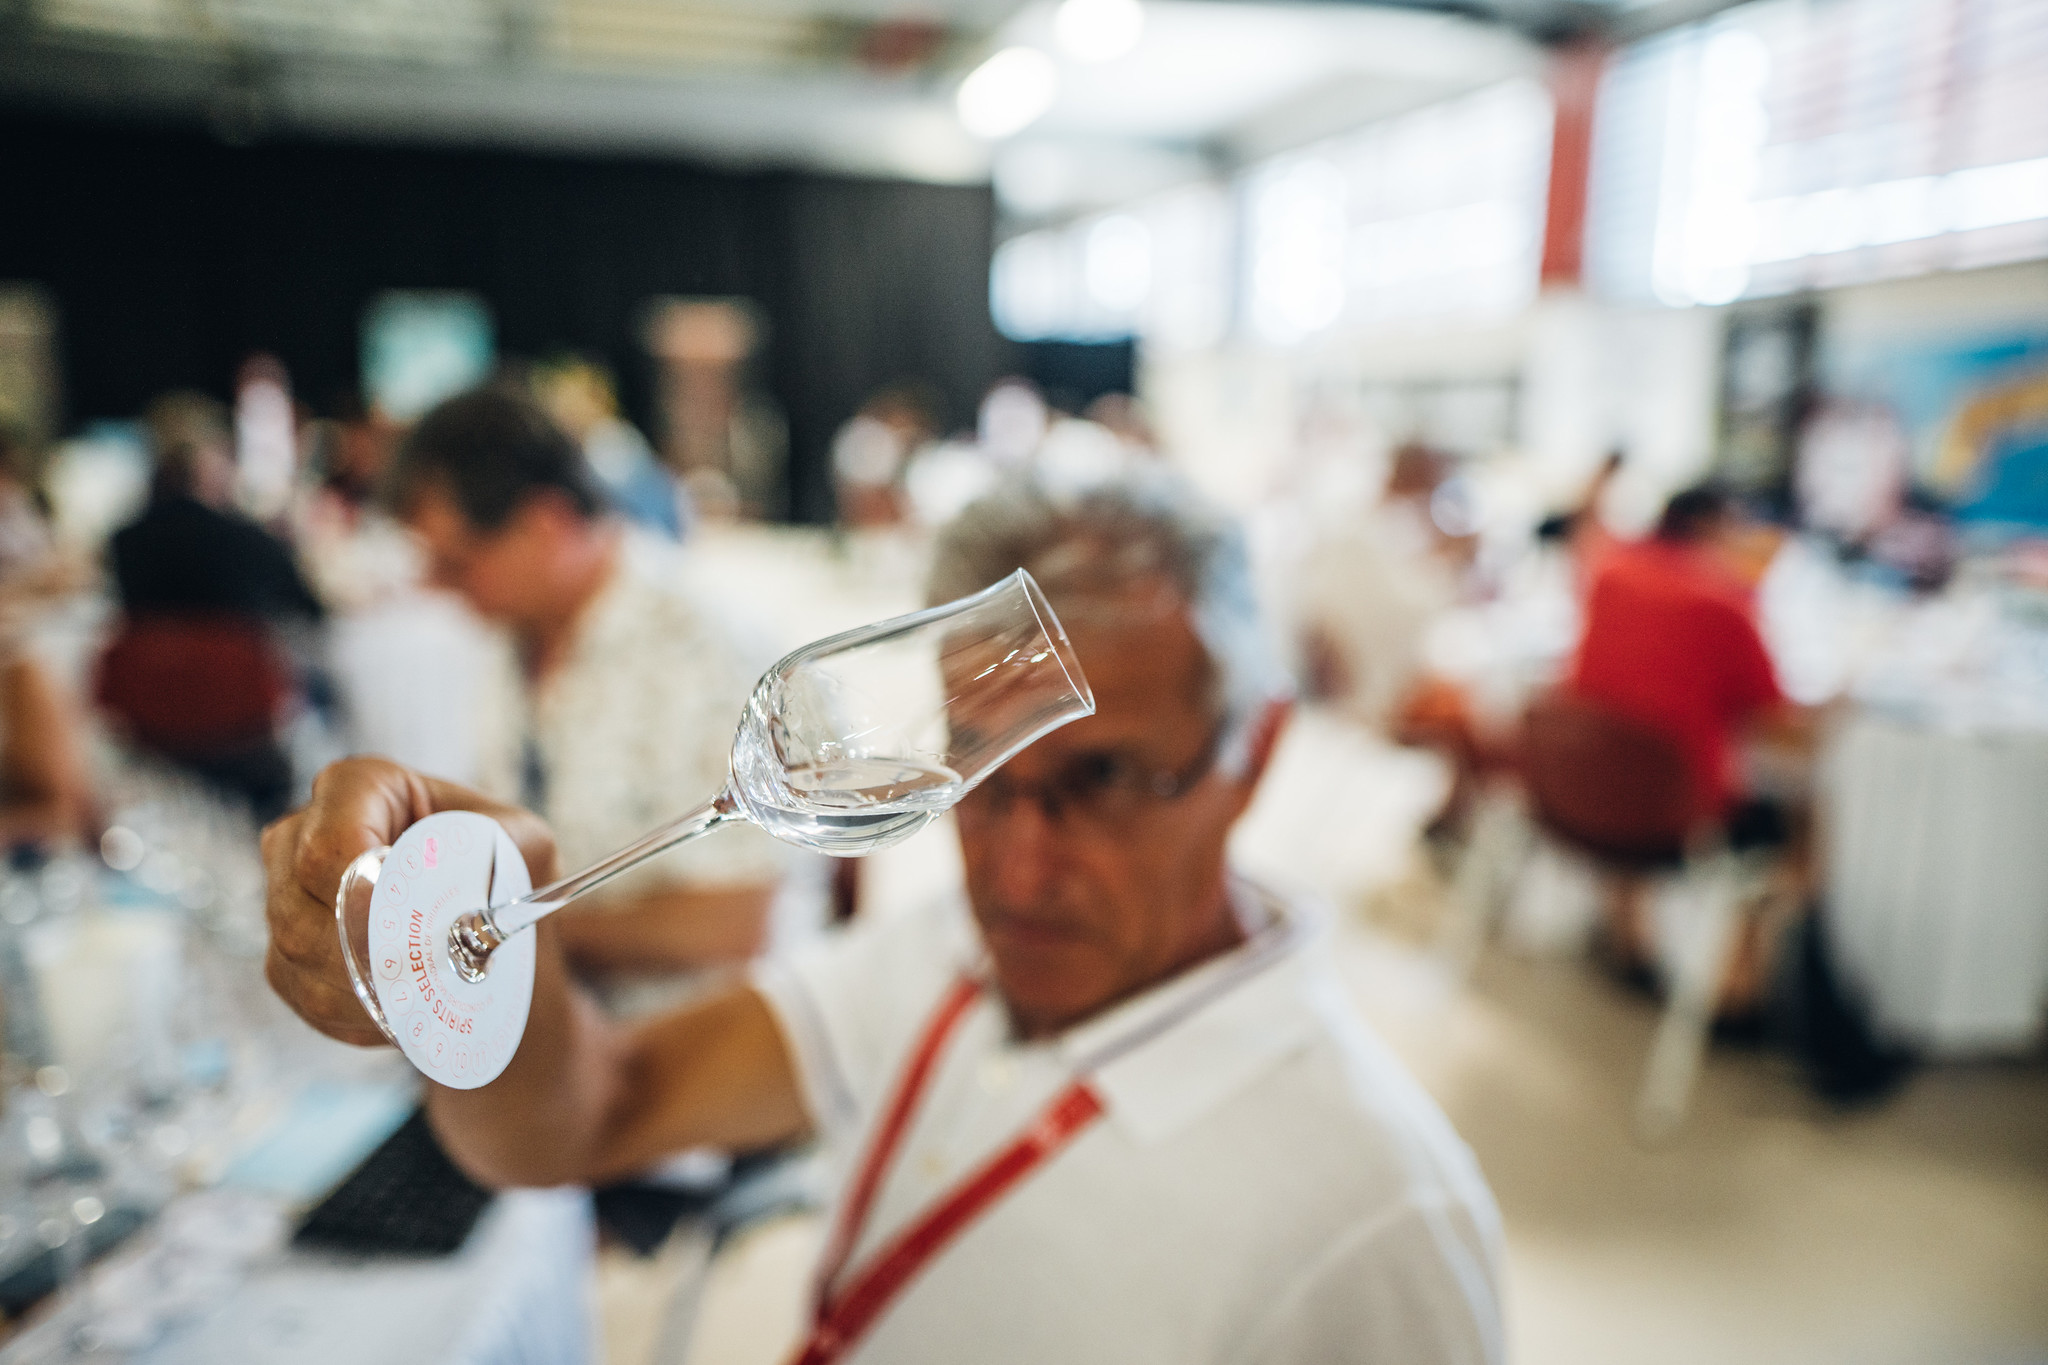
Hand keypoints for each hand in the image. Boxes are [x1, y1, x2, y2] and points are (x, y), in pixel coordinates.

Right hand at [261, 757, 558, 1046]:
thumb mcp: (522, 841)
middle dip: (364, 953)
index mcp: (358, 788)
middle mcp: (303, 834)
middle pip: (300, 906)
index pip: (328, 844)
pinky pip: (301, 993)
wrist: (489, 926)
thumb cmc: (502, 870)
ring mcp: (283, 897)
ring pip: (296, 954)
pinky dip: (353, 1012)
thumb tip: (473, 883)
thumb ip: (504, 846)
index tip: (410, 925)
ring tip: (422, 999)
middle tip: (424, 977)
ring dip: (361, 989)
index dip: (358, 894)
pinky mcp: (284, 954)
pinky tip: (400, 1013)